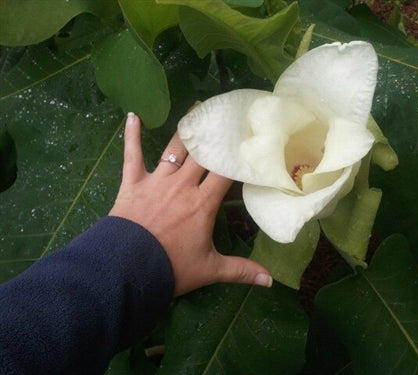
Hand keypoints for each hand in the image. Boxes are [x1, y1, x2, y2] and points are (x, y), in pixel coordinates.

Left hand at [109, 113, 271, 295]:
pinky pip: (132, 155)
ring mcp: (156, 180)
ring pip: (174, 149)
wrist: (127, 269)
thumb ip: (241, 270)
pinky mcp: (132, 182)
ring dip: (185, 130)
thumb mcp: (210, 269)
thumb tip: (270, 280)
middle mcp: (182, 184)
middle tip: (226, 115)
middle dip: (215, 135)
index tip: (249, 140)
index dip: (237, 156)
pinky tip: (133, 116)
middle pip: (202, 154)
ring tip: (196, 108)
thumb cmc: (171, 267)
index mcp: (203, 202)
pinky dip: (131, 136)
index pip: (225, 172)